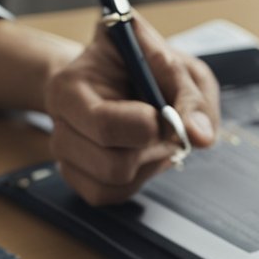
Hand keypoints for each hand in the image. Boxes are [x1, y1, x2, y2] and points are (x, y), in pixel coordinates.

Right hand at [44, 15, 219, 204]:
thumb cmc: (141, 65)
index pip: (105, 126)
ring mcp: (63, 154)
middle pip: (114, 165)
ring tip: (152, 136)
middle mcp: (58, 123)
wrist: (111, 72)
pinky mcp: (75, 177)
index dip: (148, 127)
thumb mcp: (172, 63)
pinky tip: (141, 152)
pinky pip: (112, 195)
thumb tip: (200, 137)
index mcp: (69, 87)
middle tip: (162, 126)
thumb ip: (189, 95)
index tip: (165, 112)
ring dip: (148, 163)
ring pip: (114, 184)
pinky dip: (138, 177)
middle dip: (152, 150)